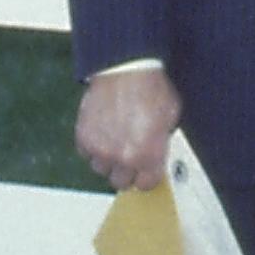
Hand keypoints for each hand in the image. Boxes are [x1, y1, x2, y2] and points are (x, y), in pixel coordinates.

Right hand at [73, 65, 181, 191]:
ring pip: (101, 168)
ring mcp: (101, 149)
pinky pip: (86, 153)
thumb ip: (161, 143)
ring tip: (115, 139)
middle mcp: (123, 157)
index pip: (145, 185)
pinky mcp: (84, 138)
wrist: (126, 69)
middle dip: (126, 170)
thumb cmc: (150, 88)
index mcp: (149, 156)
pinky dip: (92, 145)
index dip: (146, 176)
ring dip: (107, 158)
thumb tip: (156, 153)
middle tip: (130, 154)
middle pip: (121, 181)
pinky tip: (102, 130)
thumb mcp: (170, 119)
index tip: (146, 171)